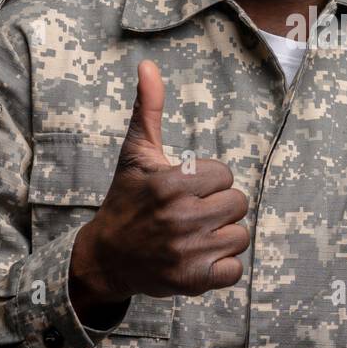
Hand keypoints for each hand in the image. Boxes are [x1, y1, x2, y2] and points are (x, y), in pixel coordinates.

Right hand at [69, 60, 249, 312]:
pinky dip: (222, 267)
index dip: (208, 182)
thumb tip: (148, 66)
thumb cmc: (127, 200)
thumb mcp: (135, 153)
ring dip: (222, 237)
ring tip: (194, 236)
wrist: (106, 257)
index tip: (185, 190)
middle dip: (218, 208)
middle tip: (191, 214)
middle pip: (238, 204)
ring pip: (240, 236)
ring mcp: (187, 251)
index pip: (225, 175)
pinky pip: (235, 269)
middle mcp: (180, 217)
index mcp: (171, 183)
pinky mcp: (193, 281)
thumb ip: (148, 108)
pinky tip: (199, 257)